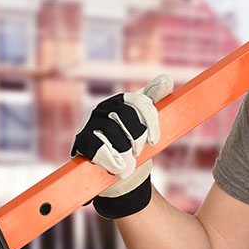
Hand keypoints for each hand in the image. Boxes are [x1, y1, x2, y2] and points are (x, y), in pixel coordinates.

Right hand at [71, 74, 173, 217]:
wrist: (115, 169)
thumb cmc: (133, 142)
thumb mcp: (146, 122)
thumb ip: (156, 100)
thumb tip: (167, 78)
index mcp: (123, 99)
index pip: (141, 101)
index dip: (150, 122)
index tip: (154, 141)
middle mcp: (104, 106)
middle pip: (126, 115)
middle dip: (137, 138)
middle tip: (138, 153)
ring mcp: (90, 121)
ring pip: (113, 133)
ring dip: (125, 154)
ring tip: (128, 164)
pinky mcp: (81, 138)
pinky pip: (98, 148)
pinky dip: (112, 162)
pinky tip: (117, 168)